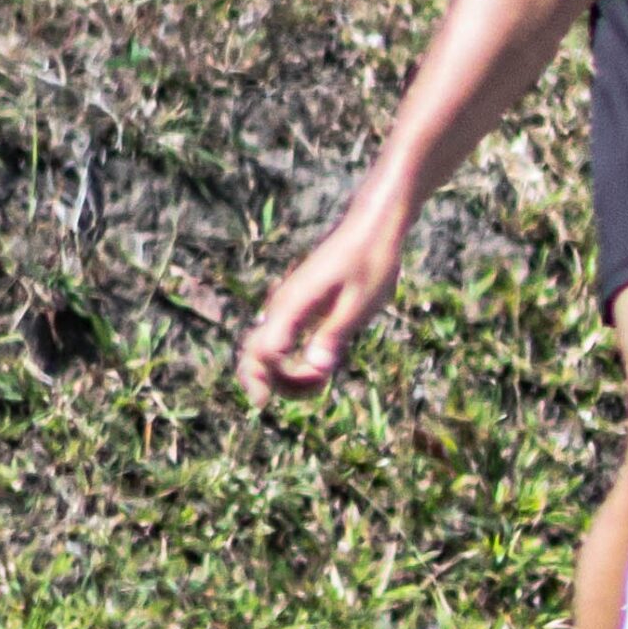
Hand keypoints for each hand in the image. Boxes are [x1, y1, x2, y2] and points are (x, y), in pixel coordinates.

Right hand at [237, 213, 404, 407]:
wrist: (374, 225)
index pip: (261, 351)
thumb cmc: (371, 260)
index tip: (265, 403)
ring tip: (321, 381)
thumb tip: (317, 369)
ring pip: (268, 350)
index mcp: (293, 305)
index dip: (260, 379)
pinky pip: (283, 341)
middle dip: (269, 382)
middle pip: (254, 353)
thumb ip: (336, 334)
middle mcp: (283, 306)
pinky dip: (293, 362)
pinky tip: (320, 369)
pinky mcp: (299, 307)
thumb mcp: (360, 301)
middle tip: (309, 392)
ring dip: (285, 375)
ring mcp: (289, 306)